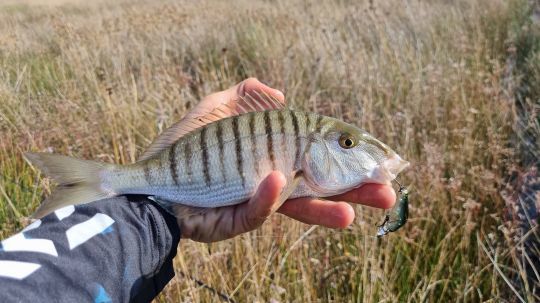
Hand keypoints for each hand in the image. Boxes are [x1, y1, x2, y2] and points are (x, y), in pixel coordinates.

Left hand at [177, 78, 395, 241]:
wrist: (150, 181)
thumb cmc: (183, 147)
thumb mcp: (214, 109)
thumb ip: (245, 95)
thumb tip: (280, 93)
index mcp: (273, 155)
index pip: (317, 155)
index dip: (344, 157)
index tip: (374, 159)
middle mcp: (272, 179)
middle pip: (320, 186)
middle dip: (353, 190)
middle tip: (386, 193)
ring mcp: (258, 202)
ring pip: (299, 207)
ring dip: (326, 209)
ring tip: (353, 213)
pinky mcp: (238, 219)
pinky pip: (258, 210)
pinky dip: (267, 197)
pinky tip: (277, 181)